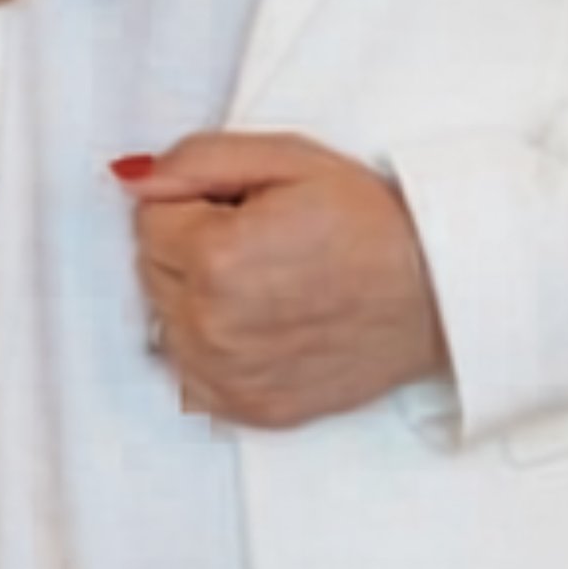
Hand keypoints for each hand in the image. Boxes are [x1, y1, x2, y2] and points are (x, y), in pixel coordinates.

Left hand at [120, 131, 450, 429]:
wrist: (435, 294)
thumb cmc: (369, 221)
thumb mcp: (287, 158)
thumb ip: (197, 161)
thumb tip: (132, 177)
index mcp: (215, 258)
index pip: (148, 218)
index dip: (194, 203)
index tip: (242, 207)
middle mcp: (212, 326)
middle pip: (151, 271)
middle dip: (189, 248)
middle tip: (260, 241)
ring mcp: (229, 376)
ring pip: (167, 323)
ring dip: (198, 300)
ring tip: (267, 284)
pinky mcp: (249, 410)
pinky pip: (192, 374)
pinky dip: (215, 348)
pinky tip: (265, 325)